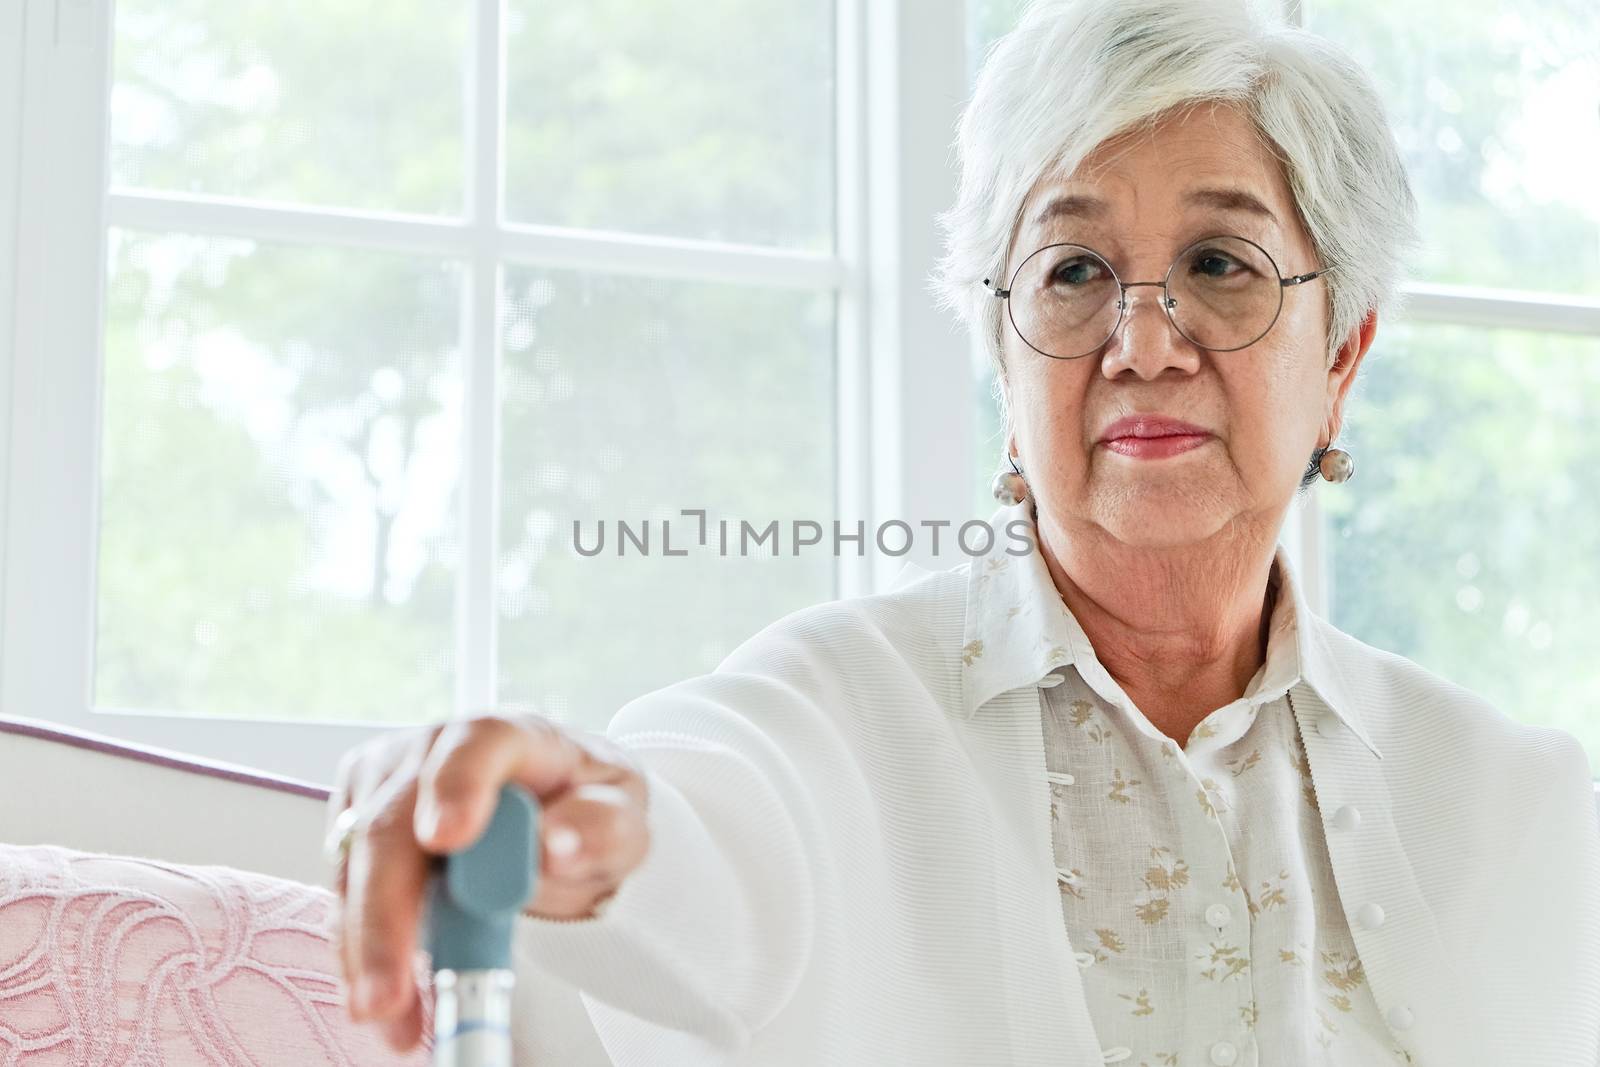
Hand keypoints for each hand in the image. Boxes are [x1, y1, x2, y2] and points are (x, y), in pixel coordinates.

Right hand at [325, 712, 650, 1050]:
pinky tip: (389, 997)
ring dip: (367, 949)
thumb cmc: (587, 813)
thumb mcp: (623, 823)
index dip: (458, 788)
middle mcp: (438, 747)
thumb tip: (556, 846)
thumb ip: (599, 830)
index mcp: (514, 735)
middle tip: (391, 992)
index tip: (447, 841)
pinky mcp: (358, 817)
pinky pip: (346, 890)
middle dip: (385, 914)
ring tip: (396, 1017)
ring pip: (356, 864)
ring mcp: (390, 780)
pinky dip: (362, 950)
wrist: (558, 820)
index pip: (479, 743)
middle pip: (394, 821)